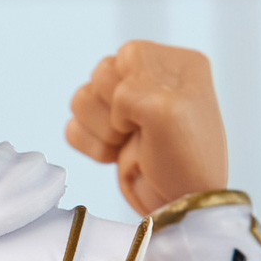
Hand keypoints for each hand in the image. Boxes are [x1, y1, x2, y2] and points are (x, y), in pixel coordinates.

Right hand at [66, 41, 229, 216]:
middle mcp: (152, 82)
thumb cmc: (186, 161)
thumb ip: (133, 90)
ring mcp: (128, 110)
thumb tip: (113, 102)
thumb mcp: (167, 113)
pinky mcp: (109, 135)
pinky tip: (113, 157)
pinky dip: (89, 144)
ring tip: (125, 145)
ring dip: (100, 129)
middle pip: (100, 74)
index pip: (129, 53)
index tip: (149, 115)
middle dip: (111, 109)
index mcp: (177, 65)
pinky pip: (74, 125)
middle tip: (135, 131)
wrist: (179, 207)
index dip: (129, 87)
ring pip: (82, 99)